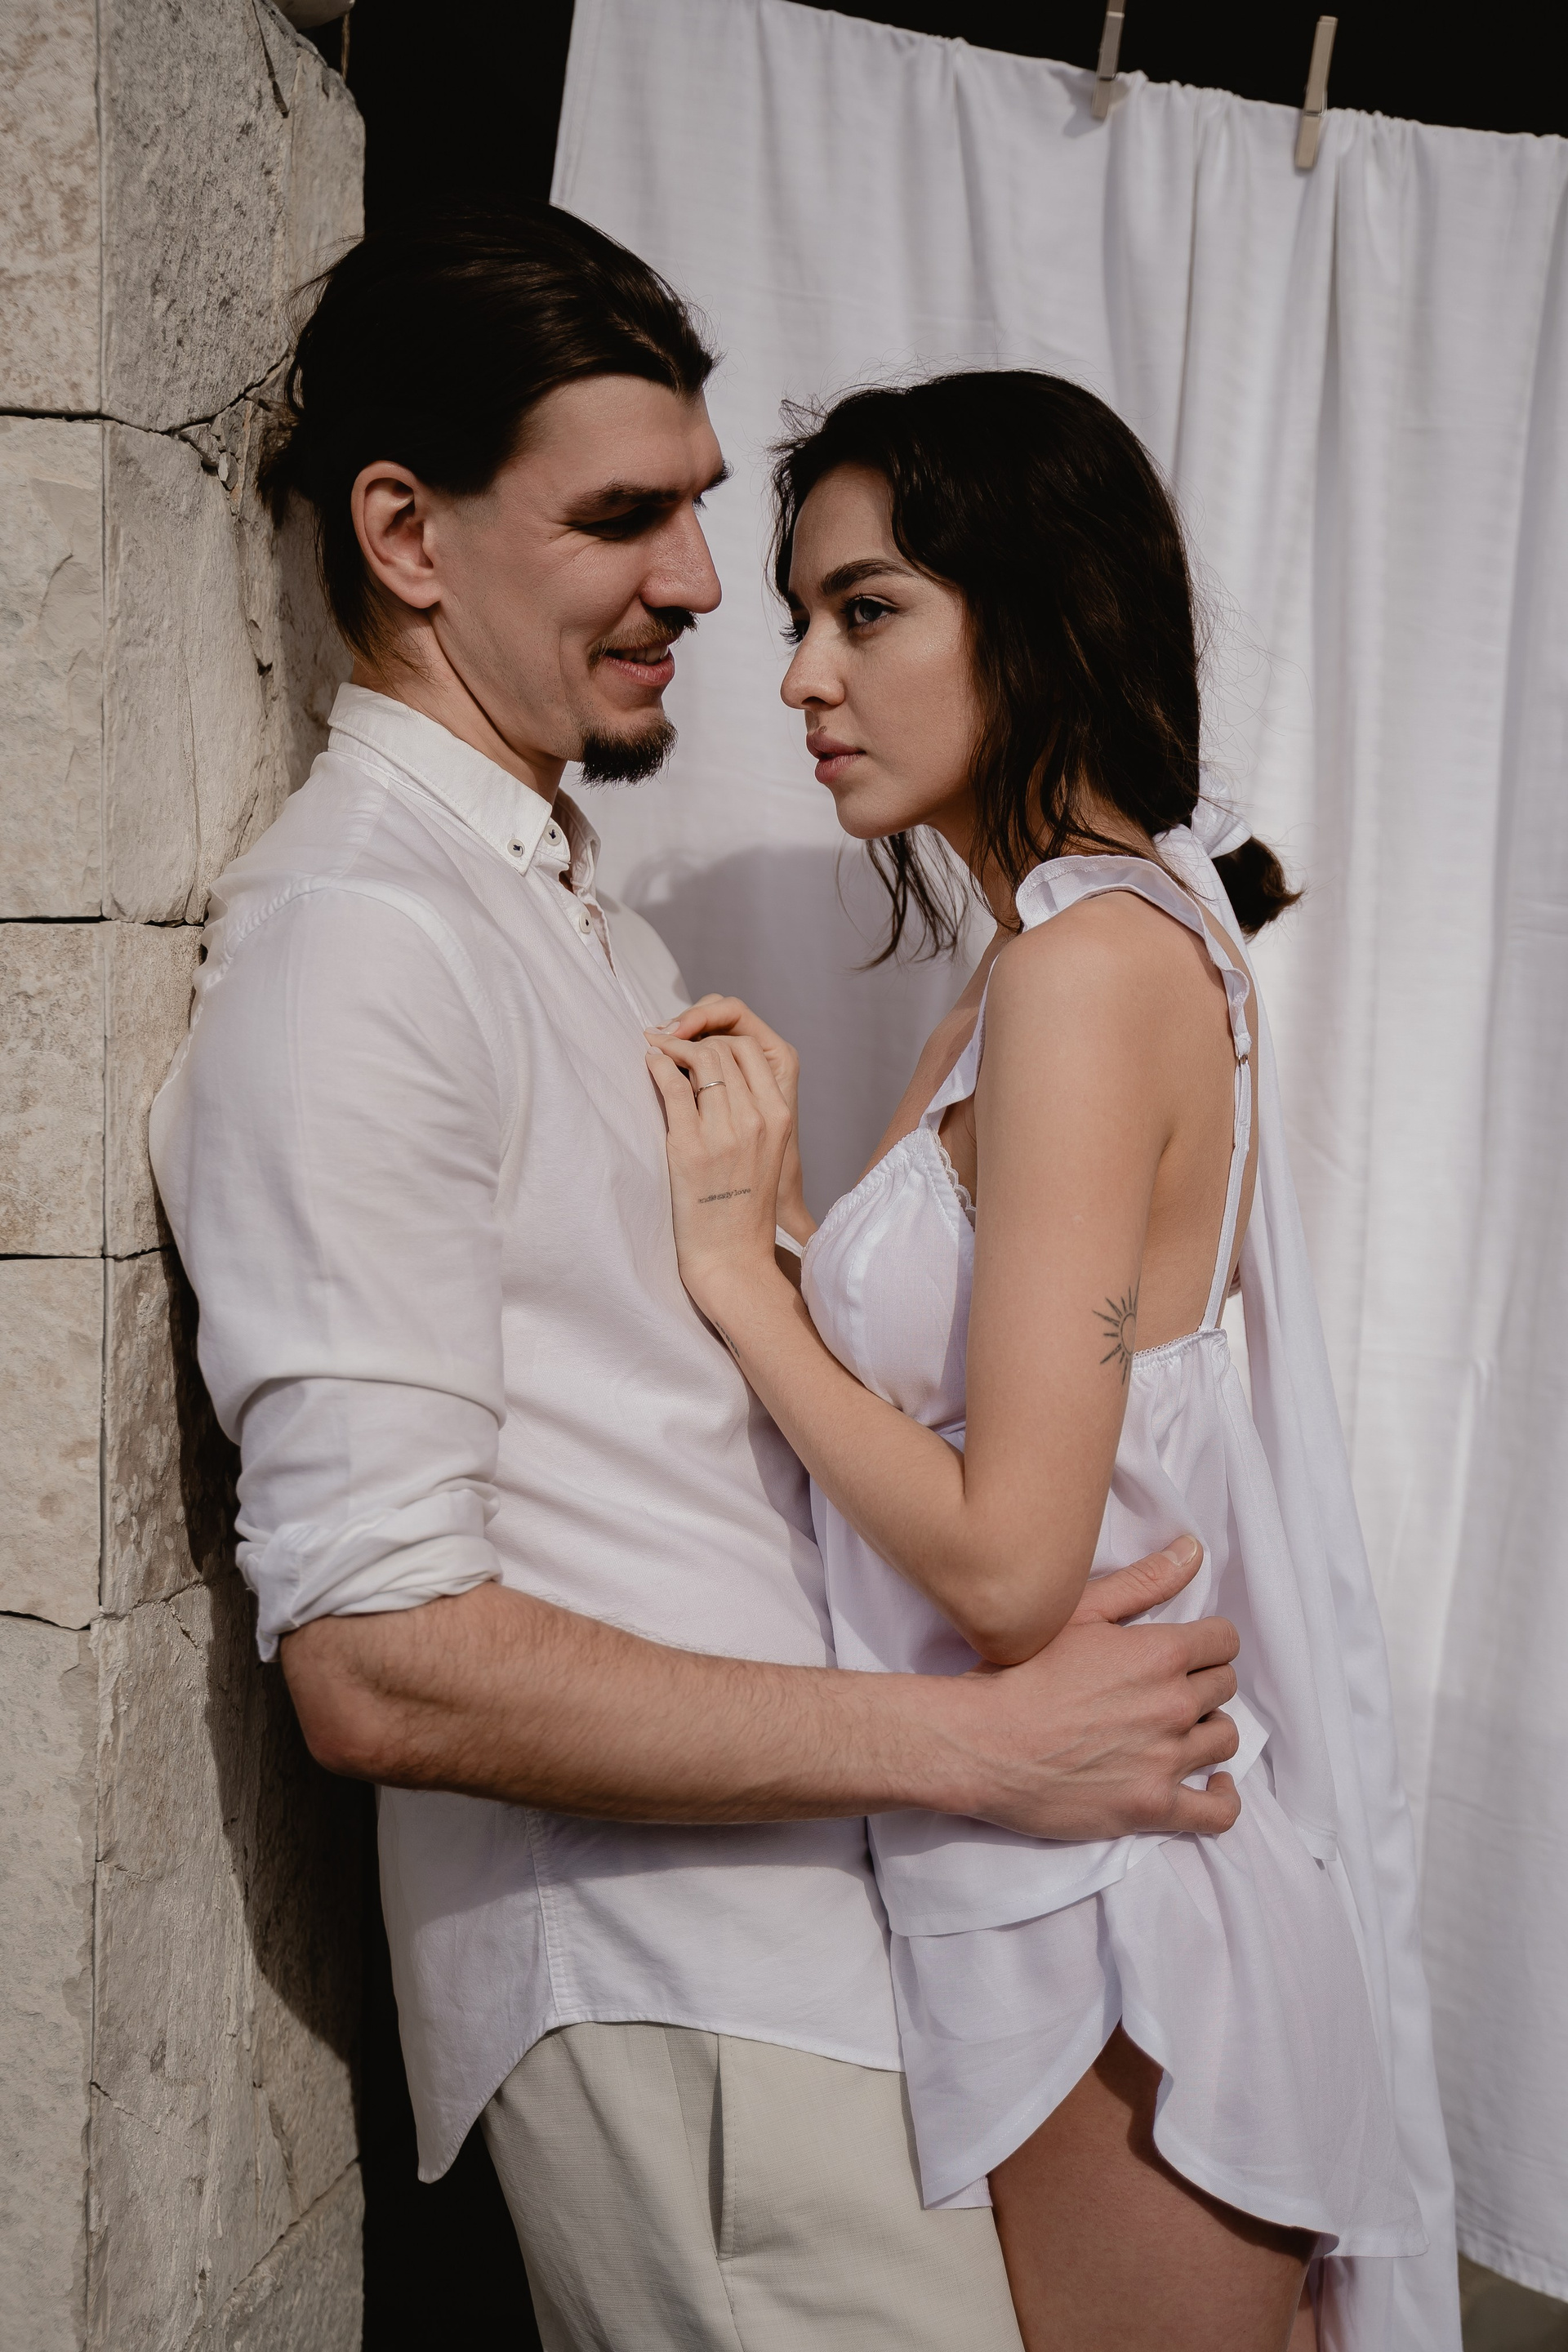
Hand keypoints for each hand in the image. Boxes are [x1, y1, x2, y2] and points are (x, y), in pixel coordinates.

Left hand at [645, 1032, 795, 1318]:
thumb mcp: (766, 1151)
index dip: (719, 1037)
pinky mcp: (689, 1146)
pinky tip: (650, 1064)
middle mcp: (756, 1119)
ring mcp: (724, 1132)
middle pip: (723, 1048)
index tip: (696, 1043)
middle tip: (670, 1041)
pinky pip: (672, 1085)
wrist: (732, 1257)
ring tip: (657, 1050)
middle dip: (693, 1039)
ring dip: (671, 1047)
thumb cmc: (742, 1205)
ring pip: (698, 1060)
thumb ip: (753, 1110)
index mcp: (779, 1117)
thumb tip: (717, 1067)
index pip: (749, 1050)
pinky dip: (657, 1065)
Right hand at [947, 1539, 1241, 1838]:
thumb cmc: (1021, 1671)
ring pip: (1224, 1739)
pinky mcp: (1151, 1806)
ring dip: (1205, 1730)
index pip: (1224, 1641)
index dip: (1206, 1642)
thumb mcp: (1079, 1612)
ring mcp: (1165, 1760)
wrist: (980, 1742)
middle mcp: (1173, 1705)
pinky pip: (1216, 1813)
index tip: (1186, 1650)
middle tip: (1164, 1688)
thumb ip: (1143, 1582)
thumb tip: (1194, 1551)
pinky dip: (1221, 1798)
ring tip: (1177, 1730)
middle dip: (1200, 1682)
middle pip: (1223, 1687)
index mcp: (1159, 1653)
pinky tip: (1211, 1785)